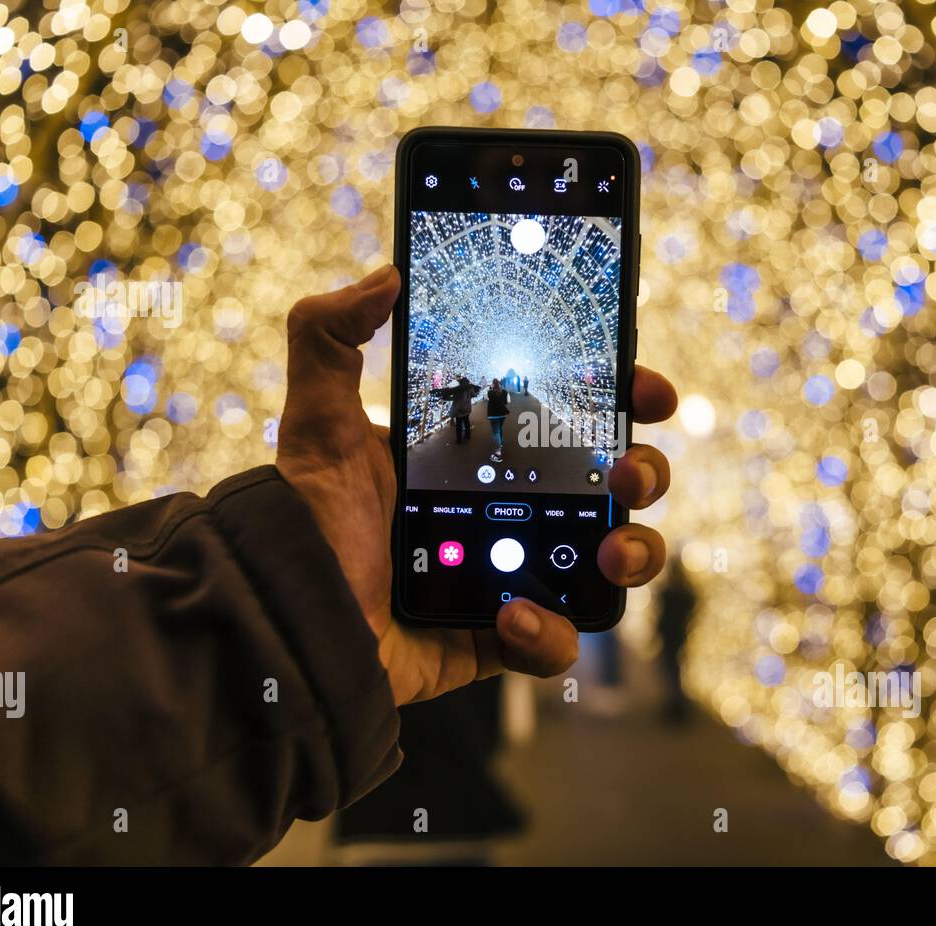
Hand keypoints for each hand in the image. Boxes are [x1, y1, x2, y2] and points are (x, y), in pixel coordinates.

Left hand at [276, 265, 676, 705]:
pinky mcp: (501, 638)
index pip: (571, 417)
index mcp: (481, 452)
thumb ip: (331, 335)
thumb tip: (386, 274)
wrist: (287, 624)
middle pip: (615, 486)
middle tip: (627, 475)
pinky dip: (549, 633)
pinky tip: (509, 616)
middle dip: (645, 473)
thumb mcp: (316, 420)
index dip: (622, 400)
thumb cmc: (305, 521)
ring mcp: (512, 574)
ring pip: (612, 563)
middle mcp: (508, 509)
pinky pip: (557, 642)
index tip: (648, 391)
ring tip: (608, 555)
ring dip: (634, 554)